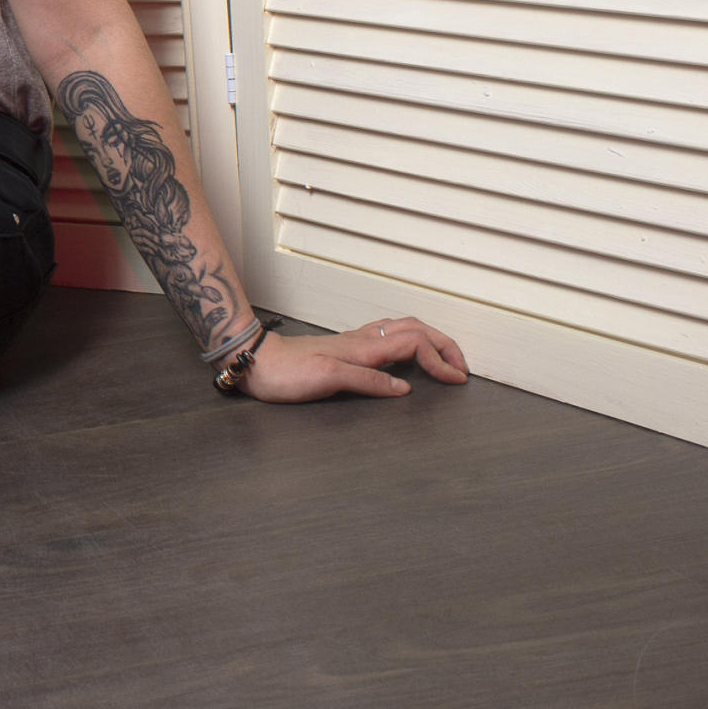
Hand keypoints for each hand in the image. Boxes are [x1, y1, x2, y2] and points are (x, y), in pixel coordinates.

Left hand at [237, 317, 469, 402]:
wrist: (257, 362)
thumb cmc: (287, 373)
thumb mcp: (328, 379)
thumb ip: (368, 382)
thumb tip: (406, 389)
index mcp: (365, 347)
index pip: (416, 343)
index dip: (441, 359)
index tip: (458, 381)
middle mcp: (364, 340)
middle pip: (416, 329)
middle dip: (445, 344)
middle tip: (462, 368)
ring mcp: (355, 341)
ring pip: (403, 329)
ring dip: (430, 341)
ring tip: (444, 361)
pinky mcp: (346, 348)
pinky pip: (388, 337)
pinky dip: (410, 343)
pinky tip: (408, 356)